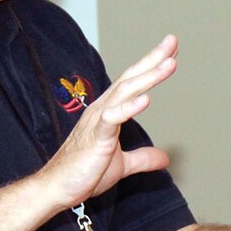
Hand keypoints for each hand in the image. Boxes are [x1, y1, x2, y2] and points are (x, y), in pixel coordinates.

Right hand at [36, 35, 177, 209]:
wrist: (58, 189)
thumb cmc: (84, 173)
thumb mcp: (122, 165)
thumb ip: (143, 158)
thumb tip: (164, 158)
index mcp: (109, 112)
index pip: (133, 83)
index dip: (152, 66)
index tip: (171, 51)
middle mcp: (102, 110)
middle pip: (130, 79)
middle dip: (152, 59)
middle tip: (172, 41)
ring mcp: (98, 122)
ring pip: (125, 92)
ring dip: (148, 77)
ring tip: (169, 64)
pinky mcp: (95, 138)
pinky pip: (112, 119)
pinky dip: (129, 108)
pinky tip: (145, 99)